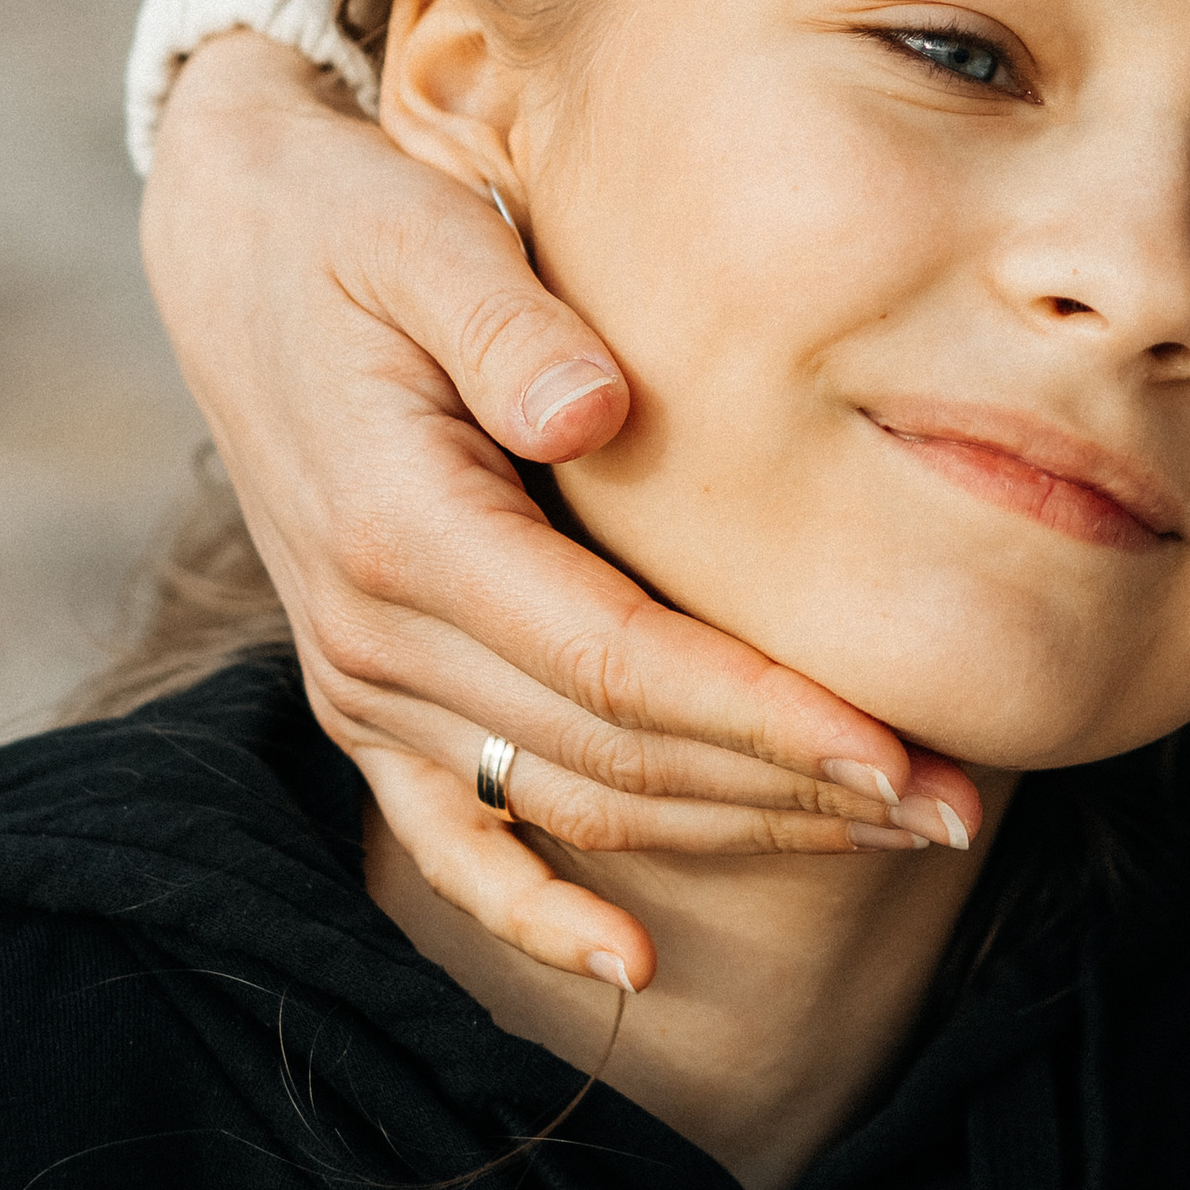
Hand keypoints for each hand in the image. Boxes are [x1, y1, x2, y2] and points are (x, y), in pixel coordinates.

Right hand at [140, 33, 978, 988]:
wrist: (236, 249)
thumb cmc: (356, 224)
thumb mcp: (424, 232)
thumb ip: (510, 323)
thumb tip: (596, 412)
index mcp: (402, 529)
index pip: (618, 663)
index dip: (762, 717)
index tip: (894, 748)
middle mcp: (374, 635)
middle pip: (616, 754)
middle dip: (792, 790)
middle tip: (953, 803)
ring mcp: (363, 681)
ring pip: (570, 799)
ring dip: (732, 831)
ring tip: (891, 832)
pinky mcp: (366, 695)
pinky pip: (453, 836)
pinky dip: (536, 908)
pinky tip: (633, 965)